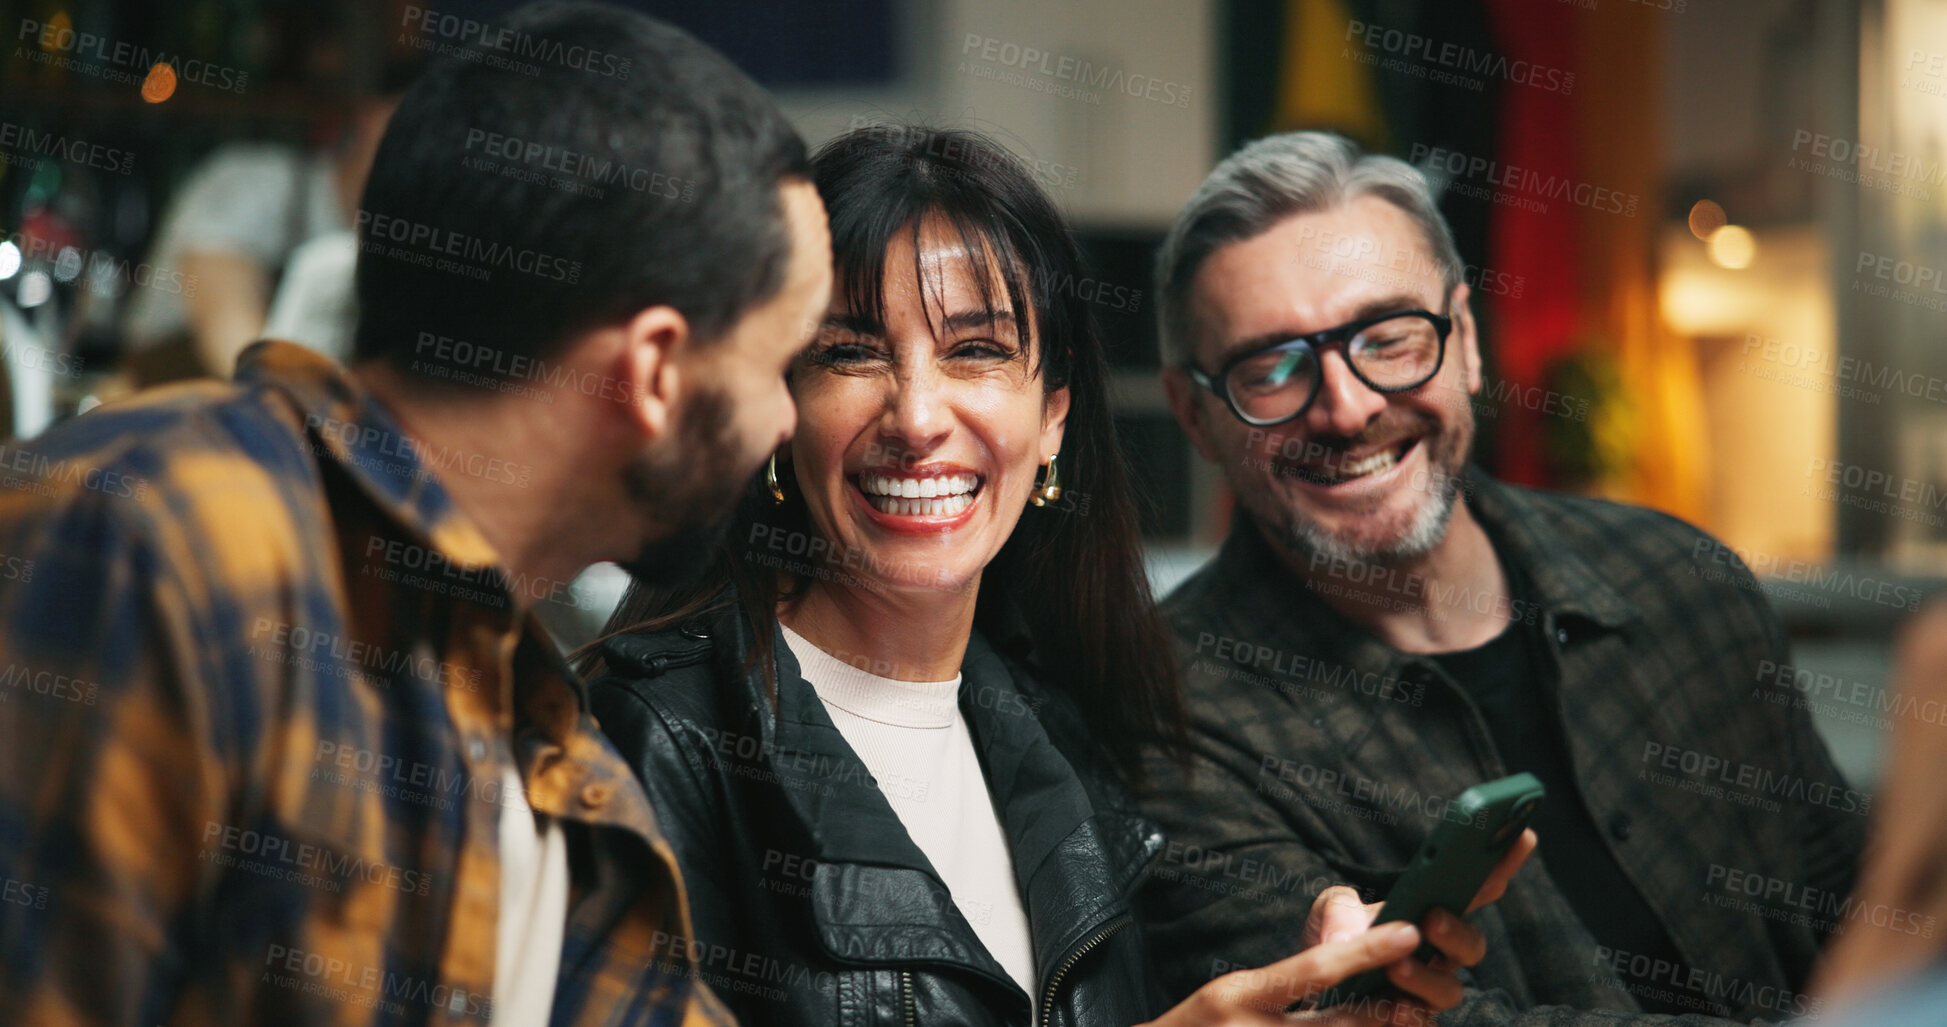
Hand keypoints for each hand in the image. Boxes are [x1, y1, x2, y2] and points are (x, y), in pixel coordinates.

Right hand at [1140, 920, 1429, 1025]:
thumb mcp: (1230, 993)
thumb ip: (1285, 986)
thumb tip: (1345, 968)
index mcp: (1238, 994)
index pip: (1315, 968)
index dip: (1366, 951)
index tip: (1408, 933)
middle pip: (1340, 1024)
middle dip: (1386, 1014)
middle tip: (1419, 1002)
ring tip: (1403, 1019)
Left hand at [1303, 829, 1538, 1014]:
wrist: (1310, 986)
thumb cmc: (1335, 938)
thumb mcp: (1331, 910)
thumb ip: (1339, 909)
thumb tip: (1347, 936)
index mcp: (1432, 912)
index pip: (1477, 889)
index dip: (1502, 865)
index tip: (1522, 836)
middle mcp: (1440, 952)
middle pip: (1472, 946)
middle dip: (1457, 931)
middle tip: (1432, 918)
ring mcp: (1428, 989)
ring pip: (1448, 990)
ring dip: (1425, 976)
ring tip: (1394, 966)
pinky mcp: (1409, 1019)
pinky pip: (1422, 1023)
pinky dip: (1410, 1016)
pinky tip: (1394, 1009)